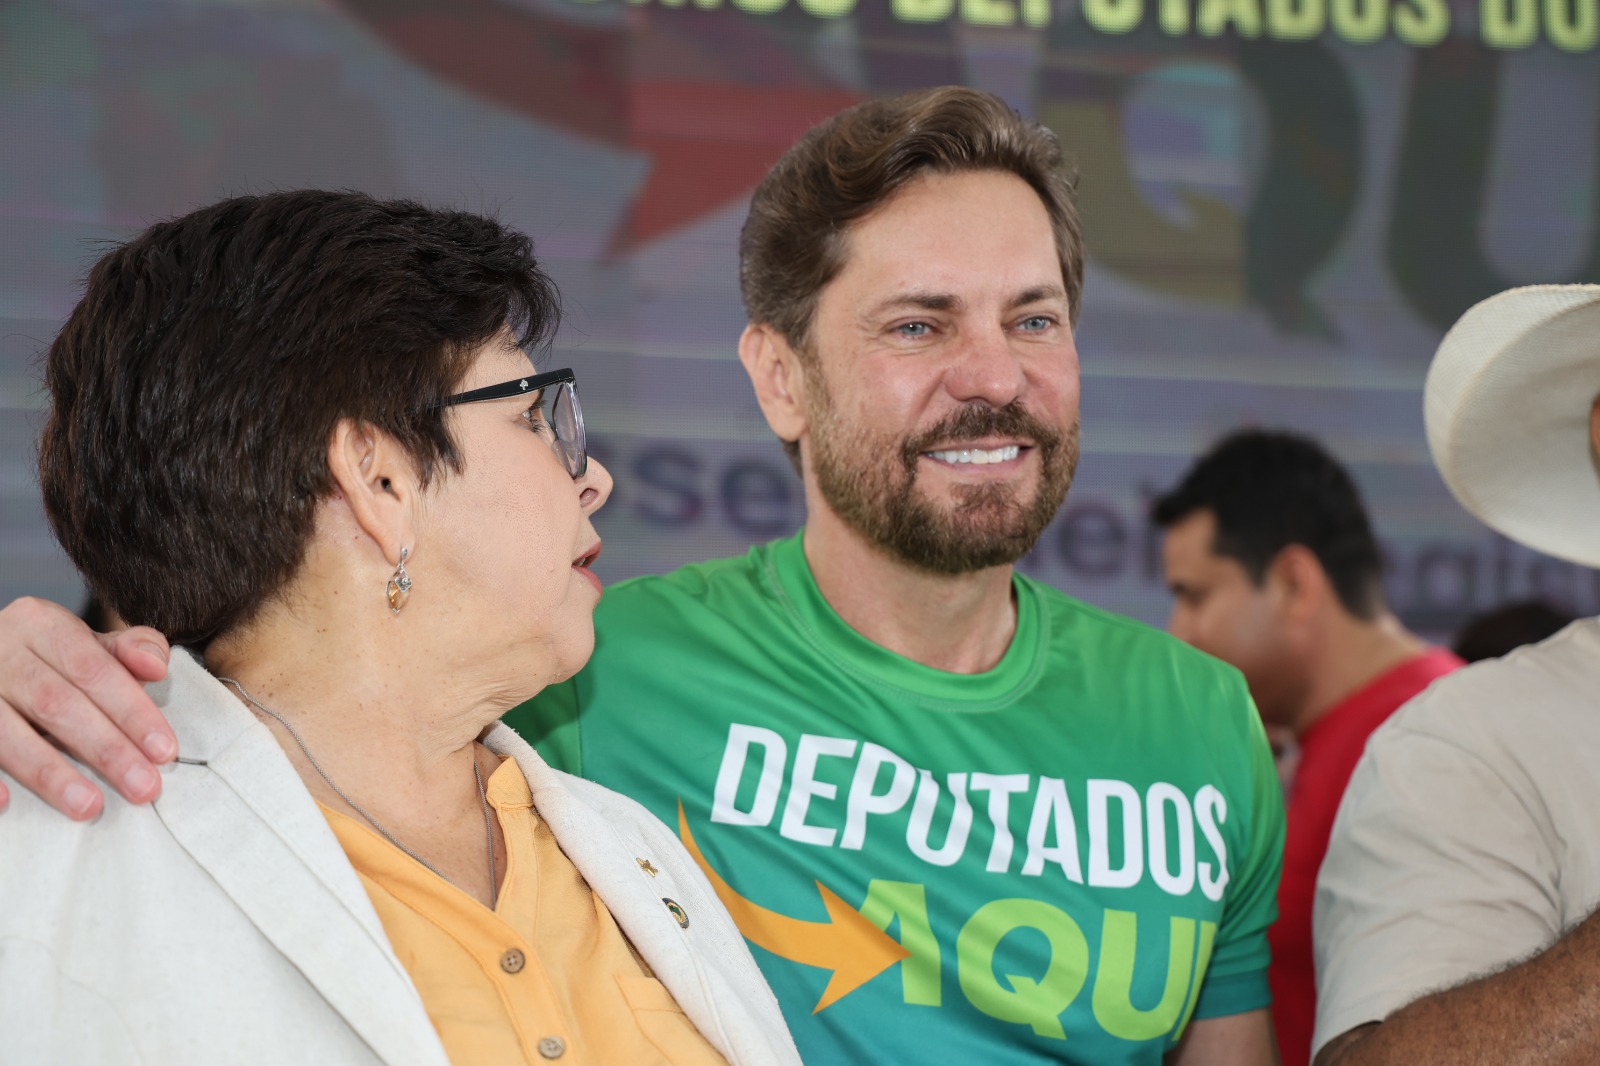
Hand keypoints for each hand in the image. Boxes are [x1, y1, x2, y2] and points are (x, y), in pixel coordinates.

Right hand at [0, 597, 173, 818]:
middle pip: (57, 703)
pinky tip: (6, 803)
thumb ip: (129, 651)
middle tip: (143, 787)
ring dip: (50, 773)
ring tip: (90, 806)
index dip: (131, 711)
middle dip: (105, 749)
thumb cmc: (47, 655)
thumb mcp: (87, 641)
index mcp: (40, 624)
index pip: (94, 669)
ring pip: (8, 733)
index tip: (164, 750)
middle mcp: (0, 650)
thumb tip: (156, 666)